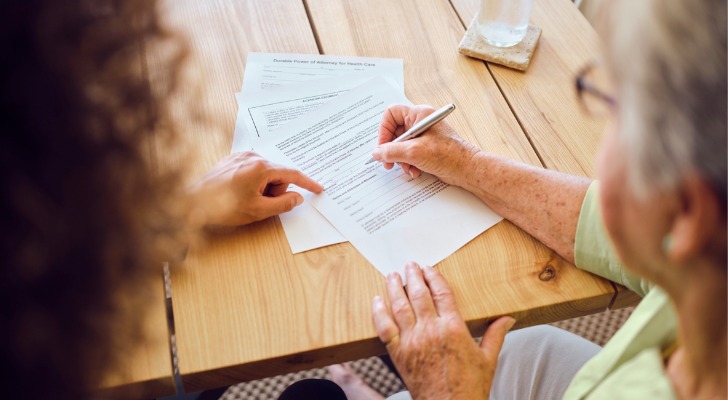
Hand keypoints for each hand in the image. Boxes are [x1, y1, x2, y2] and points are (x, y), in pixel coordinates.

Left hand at [188, 151, 322, 226]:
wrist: (192, 202)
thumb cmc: (223, 207)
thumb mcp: (258, 210)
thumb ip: (283, 204)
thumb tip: (297, 197)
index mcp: (261, 167)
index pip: (292, 174)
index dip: (307, 183)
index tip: (319, 188)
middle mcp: (253, 156)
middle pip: (278, 174)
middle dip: (276, 190)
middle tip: (261, 204)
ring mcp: (242, 156)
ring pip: (266, 173)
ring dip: (263, 187)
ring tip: (246, 199)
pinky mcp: (233, 159)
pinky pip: (254, 170)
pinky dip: (254, 182)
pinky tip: (240, 192)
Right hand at [371, 104, 480, 186]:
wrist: (467, 169)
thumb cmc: (449, 155)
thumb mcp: (414, 152)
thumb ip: (391, 151)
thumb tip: (376, 153)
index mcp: (419, 114)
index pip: (391, 114)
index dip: (384, 130)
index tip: (382, 146)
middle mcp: (420, 122)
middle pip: (394, 132)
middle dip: (391, 150)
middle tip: (388, 162)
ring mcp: (423, 136)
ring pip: (400, 146)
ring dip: (401, 160)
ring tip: (408, 168)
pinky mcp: (426, 149)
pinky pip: (409, 154)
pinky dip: (409, 164)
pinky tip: (415, 171)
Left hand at [372, 263, 514, 399]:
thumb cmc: (470, 387)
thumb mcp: (488, 359)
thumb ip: (495, 334)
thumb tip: (508, 317)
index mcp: (454, 329)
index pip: (442, 293)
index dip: (434, 277)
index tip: (428, 268)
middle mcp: (431, 331)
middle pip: (419, 295)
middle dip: (413, 277)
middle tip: (410, 265)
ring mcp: (412, 341)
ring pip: (400, 306)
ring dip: (395, 288)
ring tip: (393, 275)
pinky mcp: (398, 353)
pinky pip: (384, 328)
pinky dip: (378, 312)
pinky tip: (377, 300)